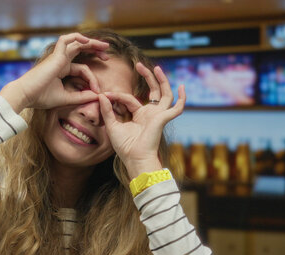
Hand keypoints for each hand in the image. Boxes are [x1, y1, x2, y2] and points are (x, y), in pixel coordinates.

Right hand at [0, 33, 109, 112]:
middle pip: (80, 50)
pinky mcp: (55, 55)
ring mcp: (58, 57)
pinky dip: (76, 37)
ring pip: (76, 43)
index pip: (82, 69)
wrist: (26, 96)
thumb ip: (81, 97)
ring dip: (91, 42)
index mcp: (62, 70)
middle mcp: (60, 61)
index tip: (97, 91)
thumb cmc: (41, 98)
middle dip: (95, 50)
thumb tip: (97, 96)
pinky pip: (66, 40)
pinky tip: (87, 42)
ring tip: (104, 46)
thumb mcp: (66, 98)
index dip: (92, 79)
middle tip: (108, 54)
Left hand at [99, 63, 185, 178]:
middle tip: (138, 65)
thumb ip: (107, 110)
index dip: (117, 96)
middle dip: (147, 77)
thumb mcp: (112, 125)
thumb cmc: (124, 147)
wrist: (134, 159)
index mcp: (140, 116)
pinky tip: (182, 87)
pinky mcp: (163, 119)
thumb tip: (101, 95)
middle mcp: (151, 114)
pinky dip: (182, 98)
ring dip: (162, 80)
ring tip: (157, 68)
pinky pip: (177, 108)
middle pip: (153, 91)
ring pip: (165, 94)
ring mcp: (158, 116)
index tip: (104, 94)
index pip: (130, 99)